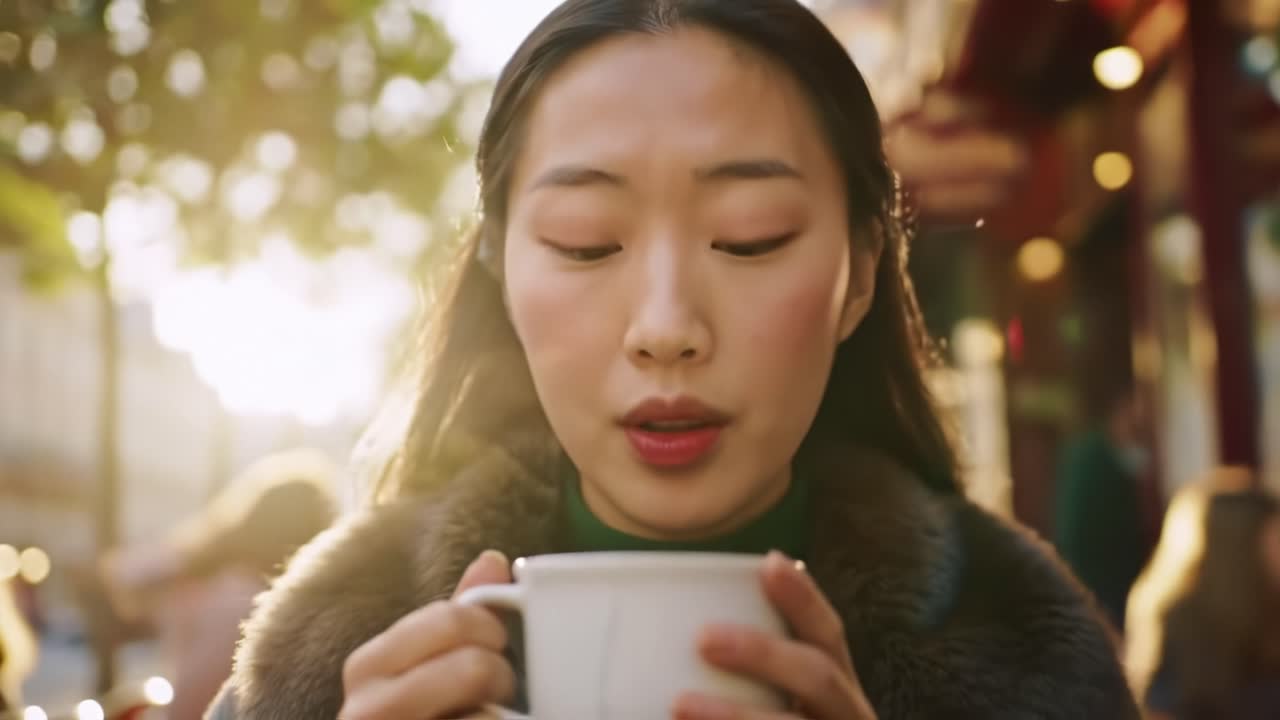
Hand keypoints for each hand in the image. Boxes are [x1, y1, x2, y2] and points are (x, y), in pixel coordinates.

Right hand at [339, 550, 515, 719]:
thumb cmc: (412, 716)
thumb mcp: (425, 666)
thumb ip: (455, 617)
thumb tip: (493, 560)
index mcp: (367, 666)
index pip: (451, 618)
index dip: (490, 629)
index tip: (494, 645)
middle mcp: (365, 709)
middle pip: (473, 666)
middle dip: (500, 676)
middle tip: (495, 692)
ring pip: (483, 716)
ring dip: (499, 717)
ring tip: (488, 718)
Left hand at [673, 551, 876, 719]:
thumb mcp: (788, 703)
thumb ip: (759, 678)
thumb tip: (684, 638)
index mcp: (838, 698)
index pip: (830, 639)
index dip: (805, 600)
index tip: (769, 564)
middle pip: (821, 679)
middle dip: (767, 654)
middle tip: (704, 639)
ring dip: (738, 717)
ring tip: (680, 703)